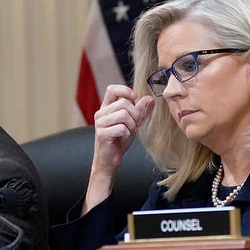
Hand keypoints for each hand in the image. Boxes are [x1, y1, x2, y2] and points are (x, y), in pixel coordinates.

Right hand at [82, 85, 153, 214]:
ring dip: (131, 125)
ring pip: (123, 114)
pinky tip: (122, 138)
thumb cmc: (119, 140)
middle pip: (123, 103)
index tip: (135, 97)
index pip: (112, 89)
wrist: (110, 160)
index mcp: (106, 107)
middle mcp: (100, 113)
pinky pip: (121, 128)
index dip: (125, 90)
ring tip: (128, 132)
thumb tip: (149, 98)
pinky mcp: (101, 134)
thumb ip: (140, 110)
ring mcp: (99, 123)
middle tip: (135, 125)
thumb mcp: (133, 123)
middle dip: (135, 114)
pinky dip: (127, 134)